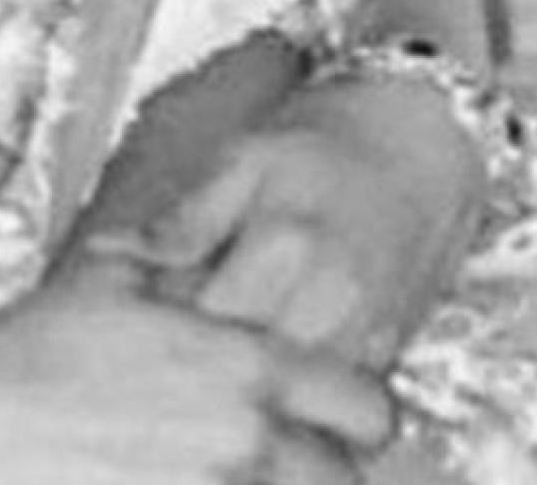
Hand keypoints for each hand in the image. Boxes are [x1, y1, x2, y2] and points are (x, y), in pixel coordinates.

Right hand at [0, 259, 391, 484]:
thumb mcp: (103, 281)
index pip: (366, 405)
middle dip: (322, 471)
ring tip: (221, 472)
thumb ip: (165, 260)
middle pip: (345, 479)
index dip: (355, 415)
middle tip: (281, 462)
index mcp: (243, 368)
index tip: (335, 420)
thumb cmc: (26, 356)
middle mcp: (245, 441)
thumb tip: (183, 253)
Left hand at [89, 83, 483, 363]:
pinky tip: (264, 348)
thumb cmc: (328, 142)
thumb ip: (183, 221)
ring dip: (241, 376)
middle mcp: (328, 304)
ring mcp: (361, 337)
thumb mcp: (243, 161)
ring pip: (281, 395)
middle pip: (236, 370)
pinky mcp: (383, 354)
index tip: (135, 308)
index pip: (196, 323)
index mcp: (284, 249)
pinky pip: (323, 397)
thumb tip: (113, 255)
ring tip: (215, 337)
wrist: (422, 140)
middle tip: (169, 328)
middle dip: (195, 358)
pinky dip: (287, 385)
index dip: (156, 323)